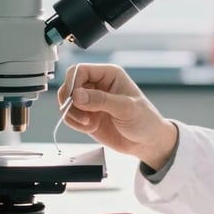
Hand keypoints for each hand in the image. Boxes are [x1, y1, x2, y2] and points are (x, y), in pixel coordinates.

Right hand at [58, 64, 177, 168]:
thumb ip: (101, 100)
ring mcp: (91, 101)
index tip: (74, 98)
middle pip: (69, 85)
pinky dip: (75, 123)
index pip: (80, 70)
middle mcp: (98, 86)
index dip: (73, 83)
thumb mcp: (126, 108)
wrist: (147, 143)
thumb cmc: (145, 120)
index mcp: (109, 75)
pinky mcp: (87, 116)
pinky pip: (70, 116)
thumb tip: (78, 95)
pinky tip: (90, 127)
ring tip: (89, 123)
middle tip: (81, 114)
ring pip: (66, 101)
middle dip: (70, 101)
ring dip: (72, 114)